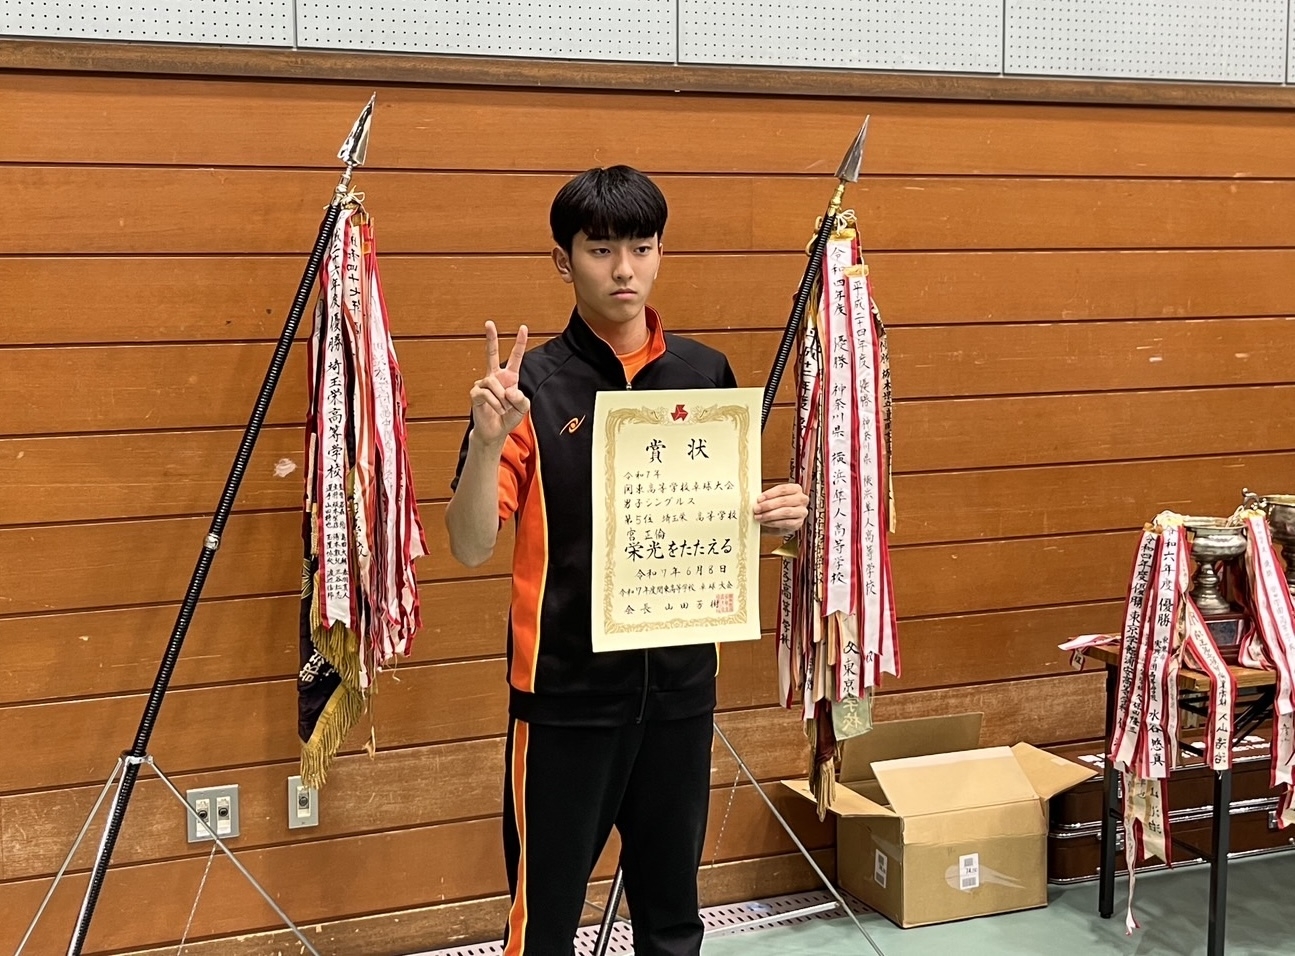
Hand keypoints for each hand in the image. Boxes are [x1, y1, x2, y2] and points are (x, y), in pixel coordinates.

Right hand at [470, 321, 529, 446]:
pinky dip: (495, 403)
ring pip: (493, 383)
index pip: (515, 357)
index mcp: (509, 377)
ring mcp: (484, 384)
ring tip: (504, 408)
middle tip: (489, 323)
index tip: (523, 328)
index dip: (520, 343)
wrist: (495, 431)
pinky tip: (498, 409)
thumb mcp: (523, 408)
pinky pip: (487, 394)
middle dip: (491, 338)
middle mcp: (495, 377)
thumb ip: (522, 398)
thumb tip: (509, 390)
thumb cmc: (508, 417)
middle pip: (492, 353)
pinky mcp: (475, 393)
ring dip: (502, 398)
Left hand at [754, 483, 808, 533]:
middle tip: (756, 509)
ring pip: (785, 512)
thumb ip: (766, 498)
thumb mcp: (771, 499)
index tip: (759, 499)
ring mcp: (802, 512)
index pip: (783, 489)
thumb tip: (757, 501)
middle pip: (784, 501)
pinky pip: (786, 523)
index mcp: (796, 489)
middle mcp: (802, 499)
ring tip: (759, 517)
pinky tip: (765, 522)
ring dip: (770, 515)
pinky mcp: (799, 523)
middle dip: (768, 505)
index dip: (770, 494)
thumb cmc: (775, 508)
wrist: (777, 523)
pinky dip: (773, 523)